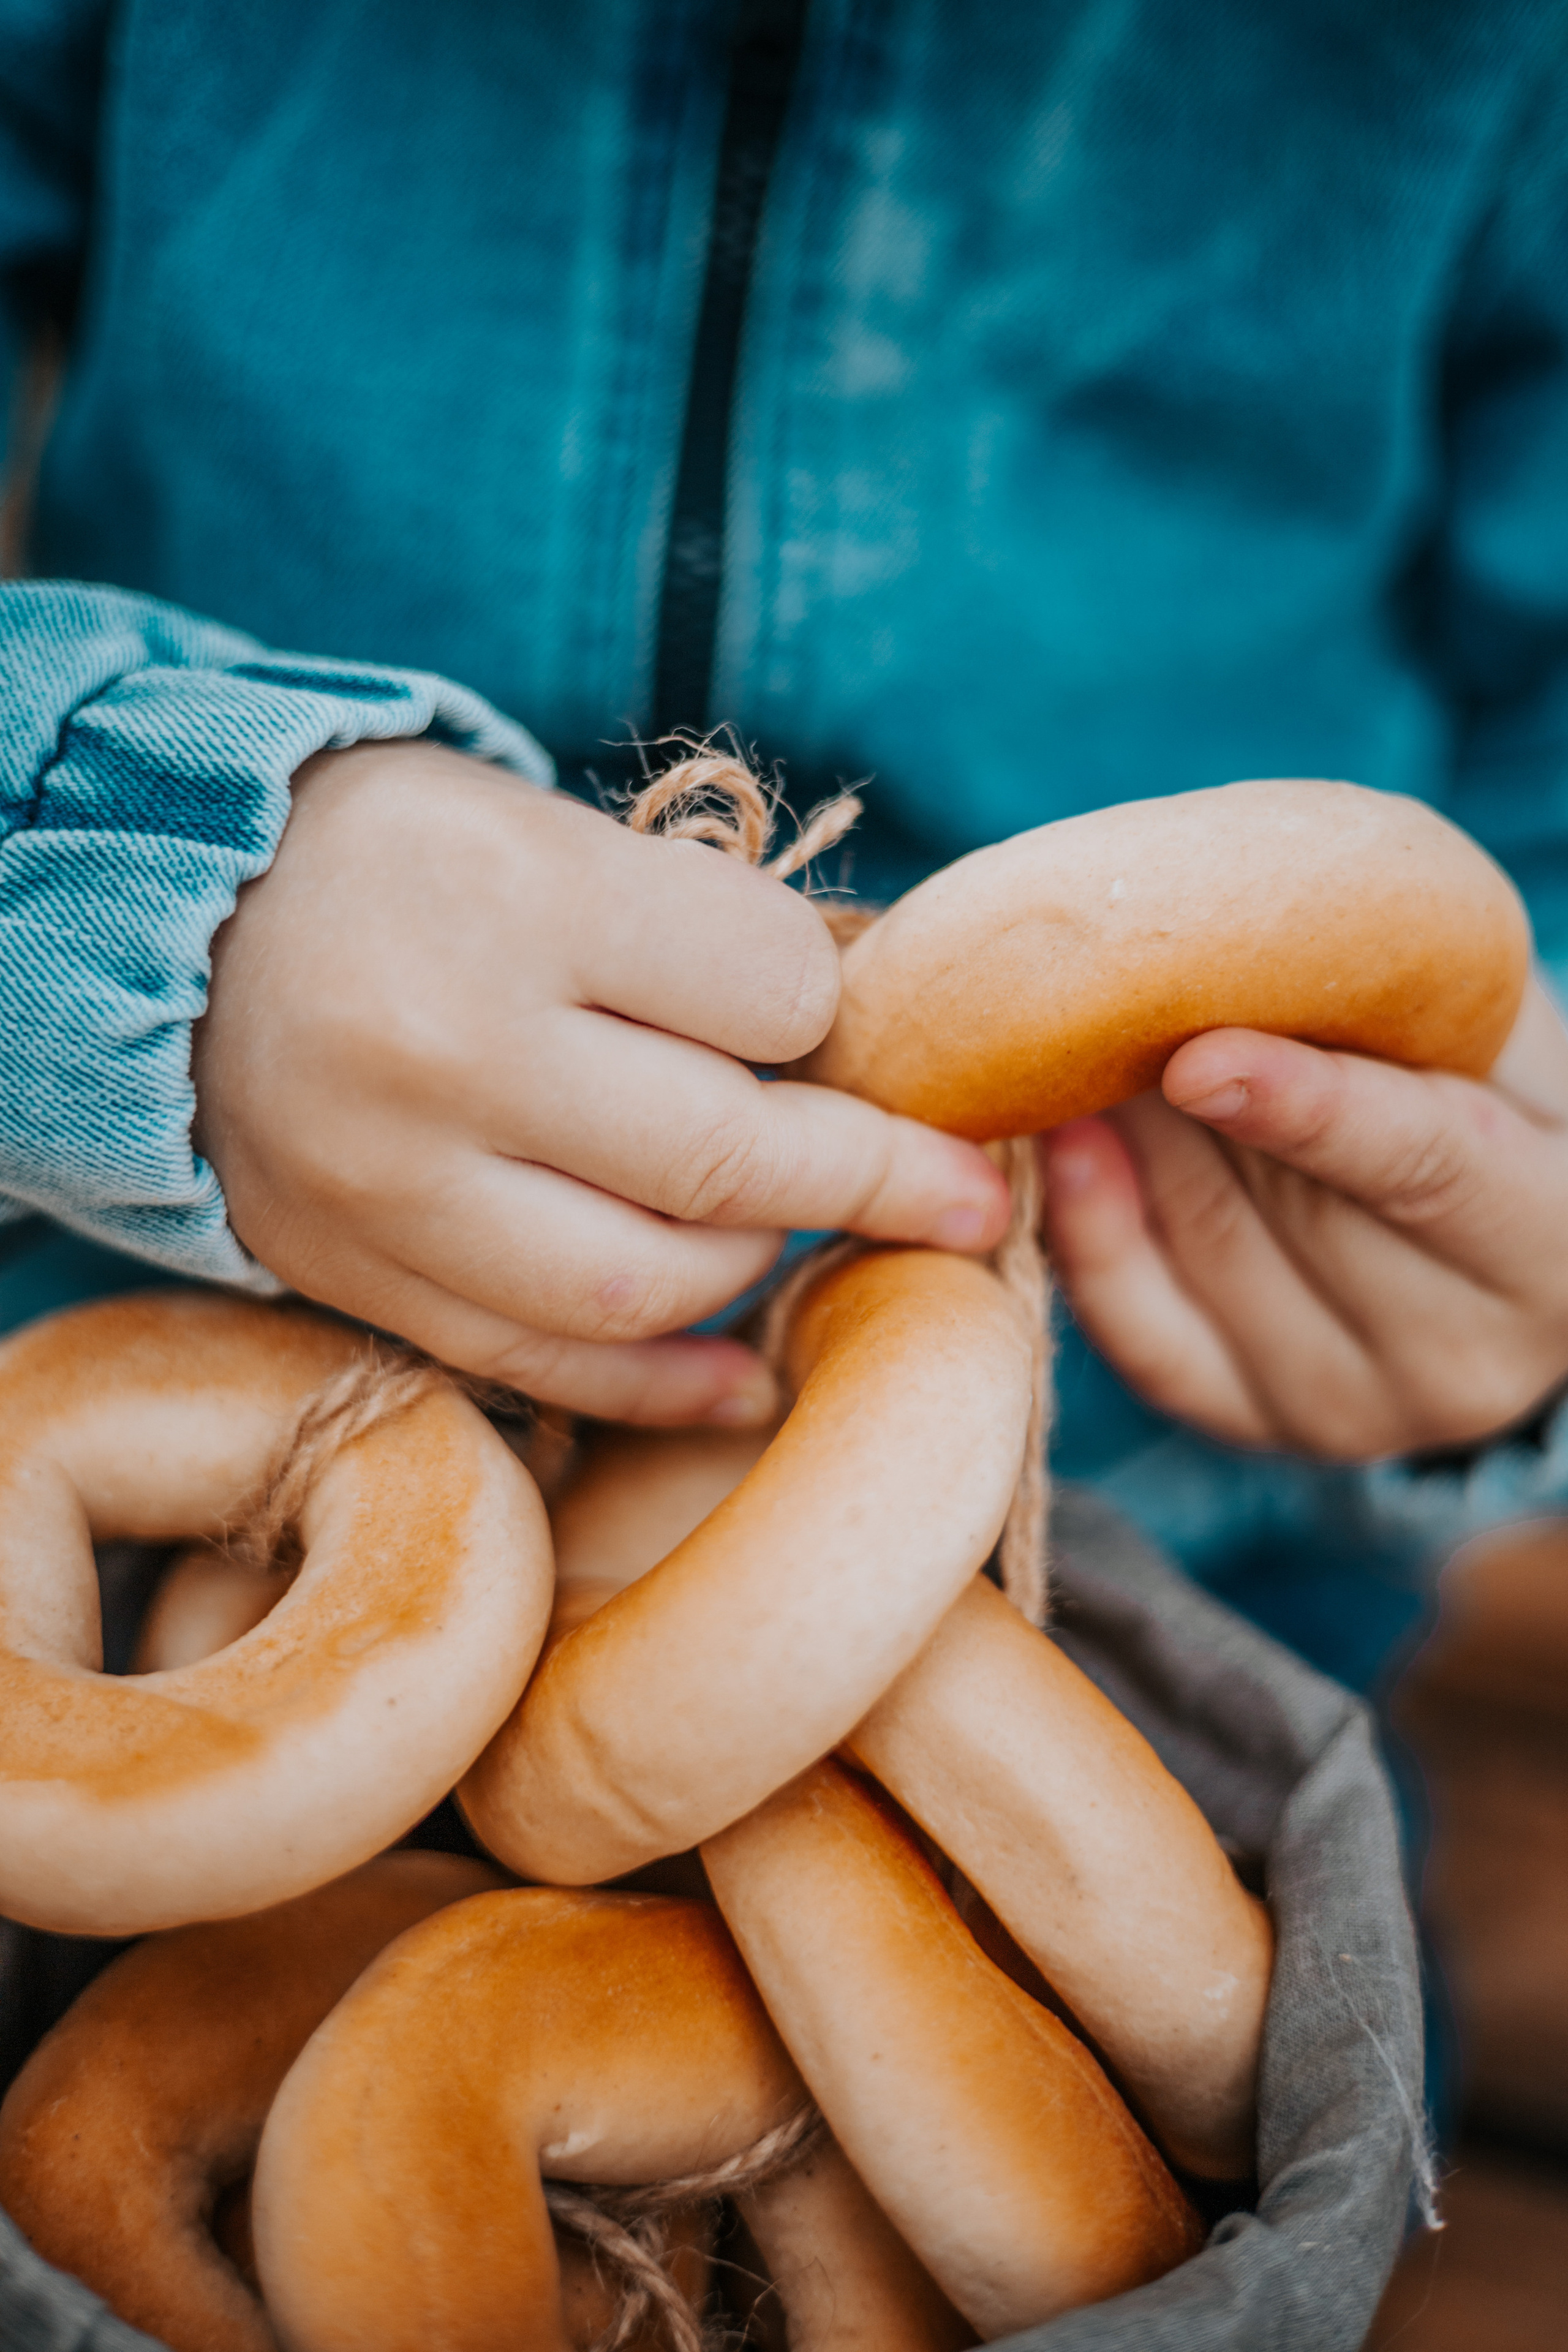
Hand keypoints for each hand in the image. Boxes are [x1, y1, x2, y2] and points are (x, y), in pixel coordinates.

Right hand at [194, 742, 1007, 1421]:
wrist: (179, 926)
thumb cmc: (406, 859)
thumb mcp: (553, 830)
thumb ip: (706, 933)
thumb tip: (883, 1040)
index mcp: (518, 893)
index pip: (773, 991)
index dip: (835, 1016)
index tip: (839, 1024)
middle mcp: (450, 1046)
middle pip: (728, 1159)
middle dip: (878, 1181)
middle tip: (971, 1198)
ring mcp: (390, 1181)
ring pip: (646, 1287)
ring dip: (758, 1270)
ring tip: (792, 1232)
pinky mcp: (352, 1271)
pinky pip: (540, 1364)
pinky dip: (663, 1385)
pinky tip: (746, 1378)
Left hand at [1041, 977, 1567, 1460]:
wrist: (1496, 1246)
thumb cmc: (1498, 1103)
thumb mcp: (1496, 1042)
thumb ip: (1412, 1002)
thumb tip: (1252, 937)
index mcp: (1554, 1246)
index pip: (1420, 1164)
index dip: (1304, 1105)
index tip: (1193, 1056)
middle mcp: (1464, 1359)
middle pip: (1289, 1206)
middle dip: (1186, 1090)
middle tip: (1113, 987)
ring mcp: (1353, 1410)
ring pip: (1203, 1253)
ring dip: (1133, 1137)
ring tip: (1084, 1038)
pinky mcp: (1255, 1424)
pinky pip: (1142, 1332)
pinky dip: (1090, 1231)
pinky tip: (1062, 1143)